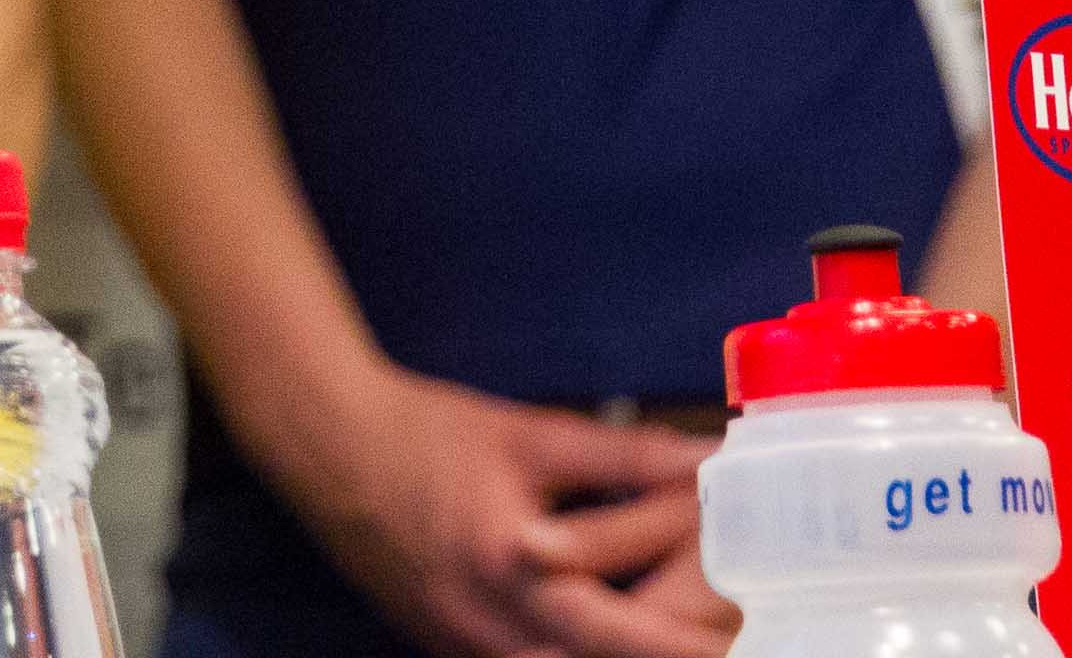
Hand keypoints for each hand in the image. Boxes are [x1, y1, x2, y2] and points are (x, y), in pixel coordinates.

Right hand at [269, 364, 724, 657]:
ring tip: (677, 640)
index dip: (688, 646)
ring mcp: (469, 650)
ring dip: (619, 656)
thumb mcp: (532, 436)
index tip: (742, 642)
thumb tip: (706, 459)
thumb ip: (625, 455)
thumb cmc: (428, 436)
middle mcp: (493, 629)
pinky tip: (600, 639)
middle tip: (730, 643)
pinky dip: (572, 656)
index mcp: (517, 570)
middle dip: (661, 655)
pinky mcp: (454, 651)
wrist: (329, 450)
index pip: (623, 633)